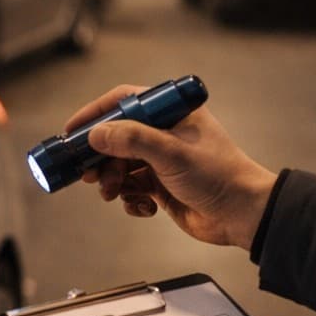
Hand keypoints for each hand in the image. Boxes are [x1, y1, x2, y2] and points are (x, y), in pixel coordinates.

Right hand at [64, 85, 277, 249]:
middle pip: (116, 138)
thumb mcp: (171, 153)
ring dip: (113, 182)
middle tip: (87, 174)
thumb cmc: (219, 175)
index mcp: (171, 112)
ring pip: (121, 166)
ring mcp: (163, 160)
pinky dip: (131, 199)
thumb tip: (96, 135)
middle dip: (100, 158)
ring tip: (114, 194)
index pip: (123, 101)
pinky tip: (143, 208)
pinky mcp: (163, 185)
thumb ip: (131, 140)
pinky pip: (133, 189)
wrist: (242, 214)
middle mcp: (165, 132)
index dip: (95, 114)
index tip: (72, 131)